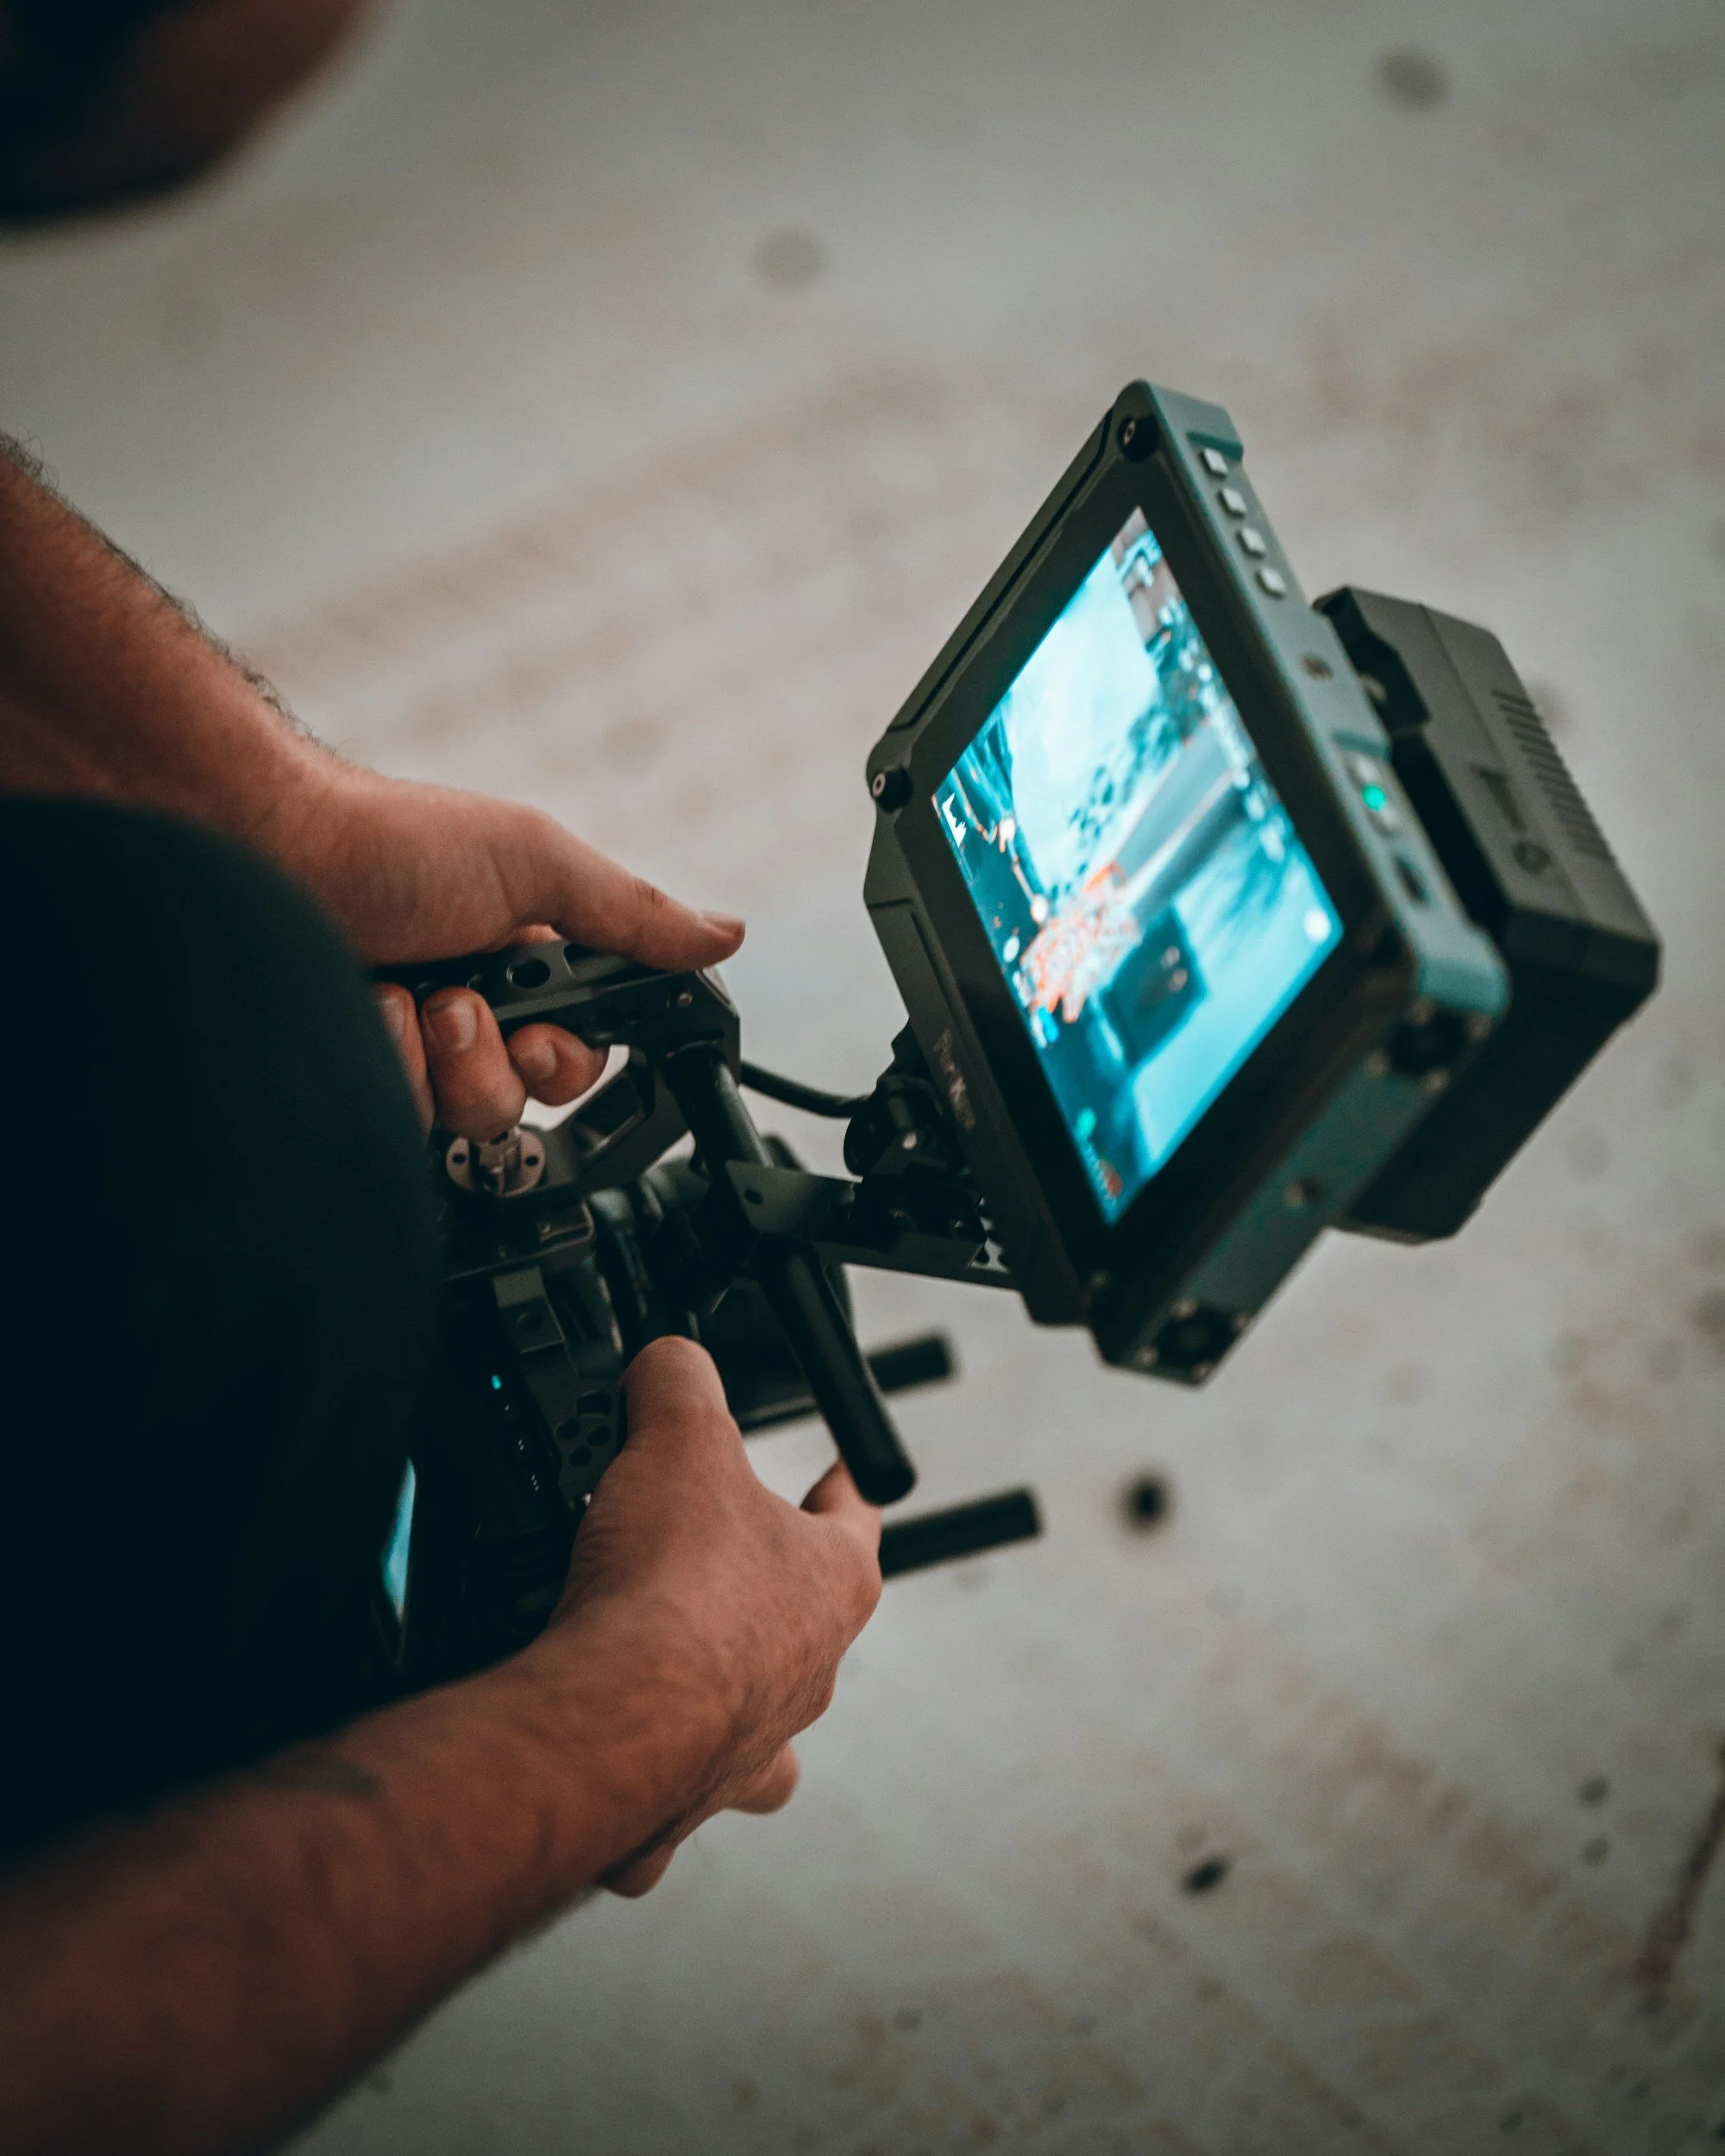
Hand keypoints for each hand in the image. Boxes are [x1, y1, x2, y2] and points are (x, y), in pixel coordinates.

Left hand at [274, 764, 742, 1137]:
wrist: (267, 853)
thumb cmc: (394, 841)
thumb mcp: (538, 863)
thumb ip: (634, 913)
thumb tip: (727, 935)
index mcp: (526, 970)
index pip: (579, 1059)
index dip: (564, 1059)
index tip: (537, 1030)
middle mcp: (471, 1017)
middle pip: (523, 1103)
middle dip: (492, 1058)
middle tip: (457, 1000)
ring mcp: (409, 1052)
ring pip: (462, 1123)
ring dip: (436, 1058)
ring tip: (403, 996)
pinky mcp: (360, 1077)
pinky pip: (396, 1124)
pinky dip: (382, 1063)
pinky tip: (362, 1007)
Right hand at [532, 1336, 881, 1895]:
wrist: (612, 1720)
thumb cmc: (673, 1595)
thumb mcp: (679, 1440)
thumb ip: (680, 1382)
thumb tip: (670, 1359)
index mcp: (831, 1585)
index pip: (857, 1514)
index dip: (846, 1480)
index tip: (849, 1469)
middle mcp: (805, 1675)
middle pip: (807, 1625)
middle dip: (766, 1594)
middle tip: (714, 1562)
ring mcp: (745, 1748)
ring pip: (759, 1730)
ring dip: (723, 1700)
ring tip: (669, 1670)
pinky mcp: (674, 1805)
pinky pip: (666, 1799)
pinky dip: (641, 1778)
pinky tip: (604, 1746)